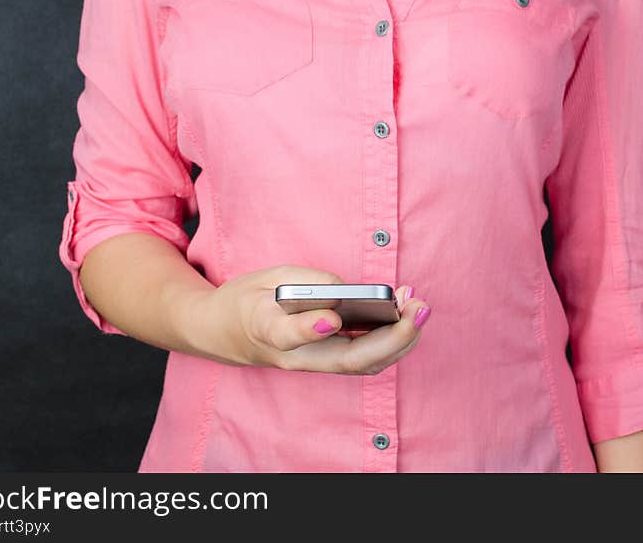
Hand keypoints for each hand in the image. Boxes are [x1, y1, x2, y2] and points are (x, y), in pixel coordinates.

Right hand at [195, 264, 430, 373]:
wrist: (224, 334)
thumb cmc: (247, 300)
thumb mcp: (265, 277)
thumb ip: (304, 283)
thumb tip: (345, 292)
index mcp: (264, 328)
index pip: (286, 336)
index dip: (310, 329)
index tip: (333, 317)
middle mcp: (293, 357)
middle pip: (346, 361)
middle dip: (391, 338)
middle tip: (418, 307)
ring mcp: (312, 365)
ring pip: (363, 365)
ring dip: (399, 340)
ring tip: (418, 305)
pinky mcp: (326, 362)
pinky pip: (364, 358)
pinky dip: (391, 338)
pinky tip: (405, 311)